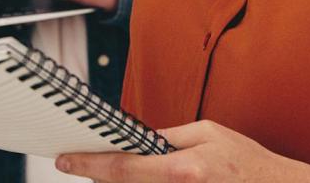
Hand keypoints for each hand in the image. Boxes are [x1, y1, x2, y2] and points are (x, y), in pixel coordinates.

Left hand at [55, 119, 309, 181]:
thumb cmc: (245, 160)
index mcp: (183, 167)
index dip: (90, 164)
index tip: (64, 158)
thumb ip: (170, 137)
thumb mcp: (209, 132)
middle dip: (96, 174)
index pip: (125, 166)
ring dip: (120, 182)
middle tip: (74, 162)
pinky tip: (136, 178)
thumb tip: (137, 137)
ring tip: (104, 168)